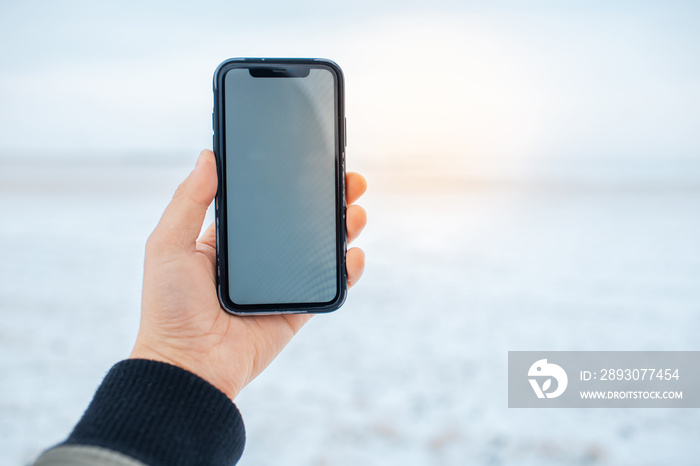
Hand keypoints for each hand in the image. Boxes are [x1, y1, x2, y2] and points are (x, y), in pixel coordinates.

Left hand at [130, 150, 366, 399]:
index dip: (289, 182)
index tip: (310, 159)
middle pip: (301, 223)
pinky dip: (346, 272)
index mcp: (229, 241)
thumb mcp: (168, 244)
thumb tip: (208, 155)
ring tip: (356, 212)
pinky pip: (327, 288)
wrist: (188, 366)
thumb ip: (189, 200)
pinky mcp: (296, 312)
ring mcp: (280, 286)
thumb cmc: (168, 306)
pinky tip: (353, 254)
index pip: (266, 203)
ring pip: (320, 251)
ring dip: (344, 229)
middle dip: (328, 200)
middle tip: (349, 181)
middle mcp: (258, 260)